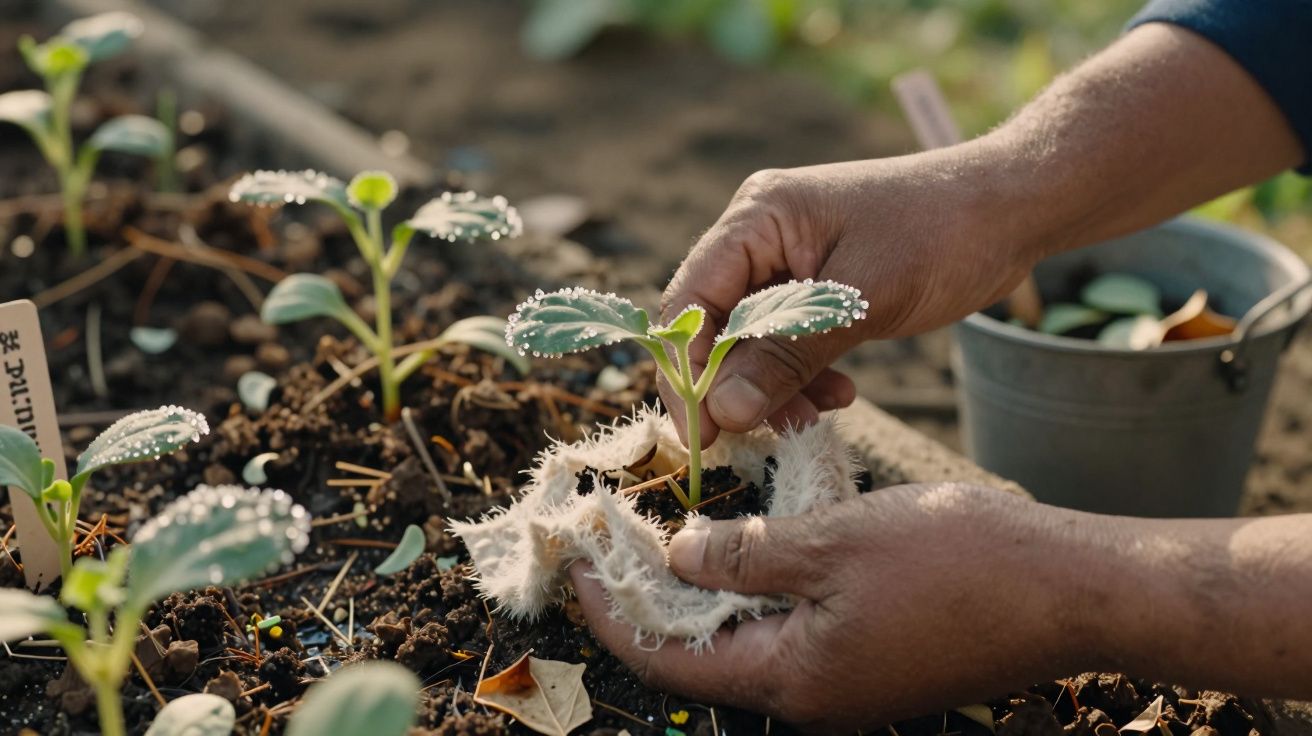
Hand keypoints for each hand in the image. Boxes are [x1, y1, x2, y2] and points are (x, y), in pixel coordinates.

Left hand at [569, 483, 1088, 731]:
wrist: (1073, 586)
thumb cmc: (958, 562)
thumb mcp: (832, 542)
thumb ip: (743, 555)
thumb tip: (675, 557)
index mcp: (793, 680)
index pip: (669, 659)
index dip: (613, 612)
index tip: (576, 564)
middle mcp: (814, 697)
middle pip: (704, 653)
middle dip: (654, 596)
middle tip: (618, 535)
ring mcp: (849, 683)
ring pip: (750, 637)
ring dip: (708, 587)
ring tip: (673, 527)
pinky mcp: (878, 660)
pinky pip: (796, 627)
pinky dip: (761, 587)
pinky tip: (754, 539)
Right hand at [660, 155, 1041, 446]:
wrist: (1011, 209)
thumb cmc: (940, 235)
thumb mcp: (860, 301)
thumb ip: (786, 355)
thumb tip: (722, 411)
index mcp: (756, 218)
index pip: (690, 302)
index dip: (685, 371)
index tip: (703, 433)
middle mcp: (761, 237)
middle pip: (713, 325)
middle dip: (732, 385)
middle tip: (755, 437)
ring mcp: (788, 262)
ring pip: (750, 341)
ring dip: (770, 387)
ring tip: (806, 420)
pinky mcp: (817, 288)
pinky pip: (787, 342)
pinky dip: (801, 376)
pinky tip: (835, 397)